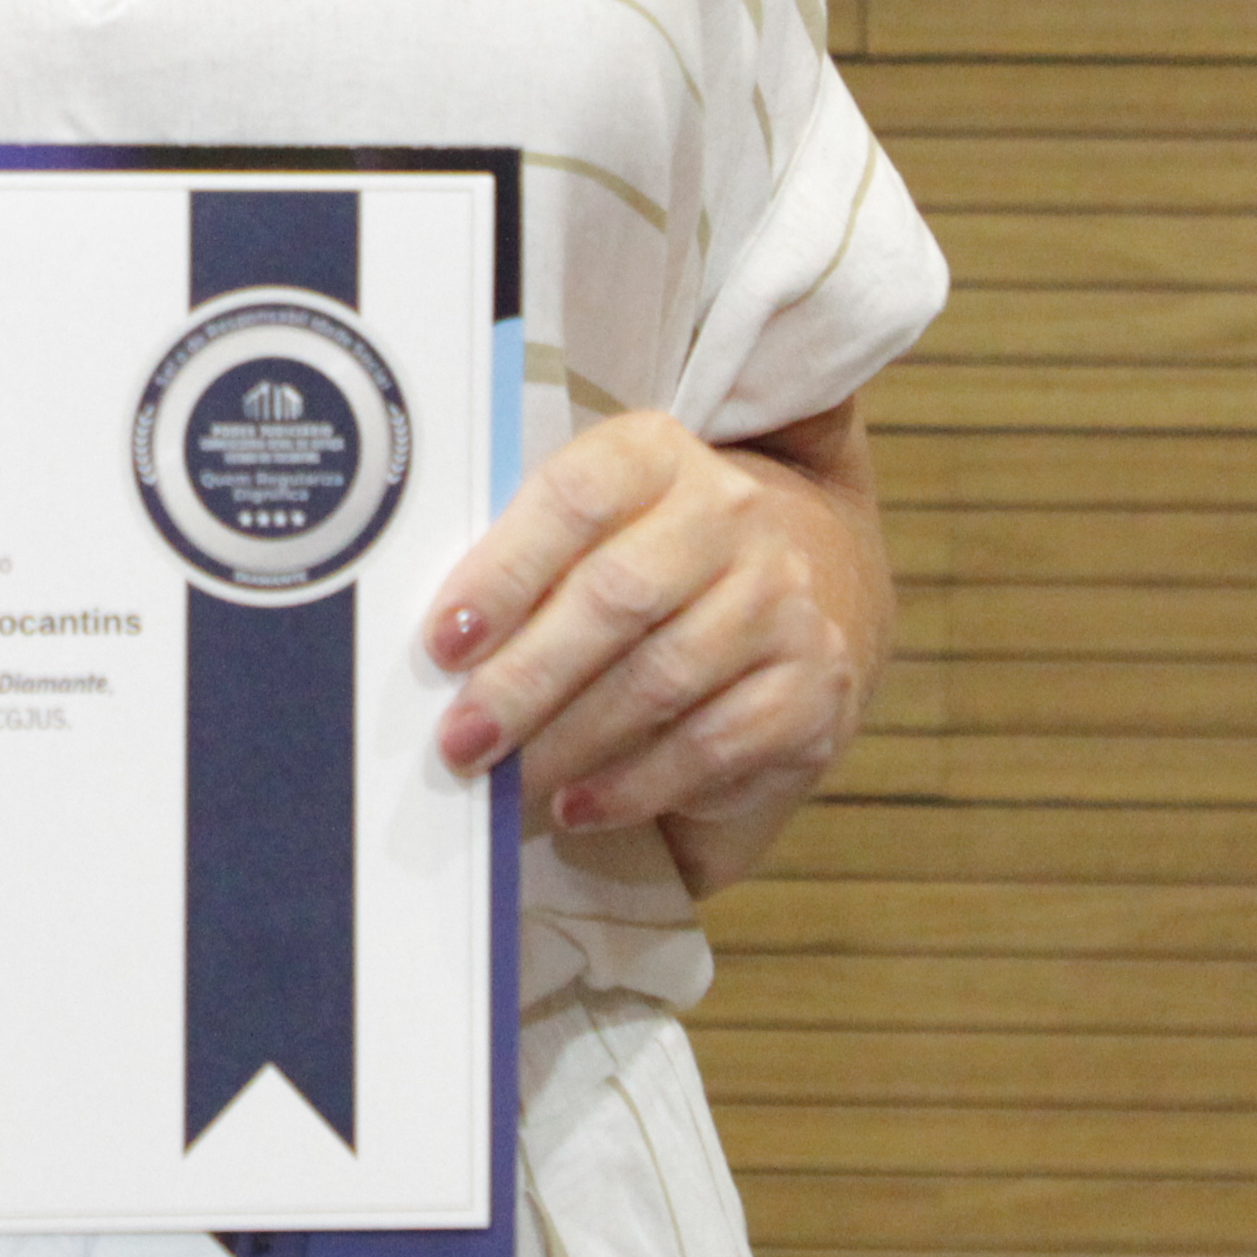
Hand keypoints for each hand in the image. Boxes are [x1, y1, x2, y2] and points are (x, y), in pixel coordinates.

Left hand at [417, 402, 885, 890]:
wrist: (800, 582)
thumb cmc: (645, 562)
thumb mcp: (589, 532)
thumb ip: (523, 566)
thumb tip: (443, 652)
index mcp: (655, 453)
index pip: (575, 498)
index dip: (504, 572)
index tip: (443, 643)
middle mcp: (731, 513)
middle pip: (616, 596)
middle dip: (526, 678)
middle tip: (462, 739)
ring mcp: (782, 598)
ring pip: (661, 678)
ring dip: (570, 741)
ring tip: (510, 781)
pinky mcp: (813, 683)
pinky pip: (712, 743)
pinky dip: (635, 784)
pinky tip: (581, 804)